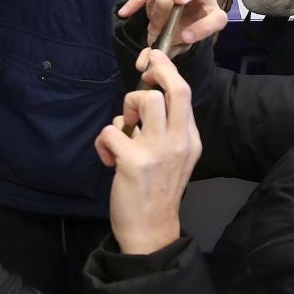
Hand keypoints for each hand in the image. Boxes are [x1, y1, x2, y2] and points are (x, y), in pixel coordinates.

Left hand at [95, 48, 201, 255]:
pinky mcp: (133, 163)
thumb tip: (147, 99)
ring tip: (123, 131)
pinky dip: (103, 141)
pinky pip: (111, 131)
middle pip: (172, 88)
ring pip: (144, 101)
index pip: (184, 92)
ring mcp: (157, 152)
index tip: (152, 62)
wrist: (152, 231)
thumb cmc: (158, 191)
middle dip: (152, 75)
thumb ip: (168, 129)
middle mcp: (178, 141)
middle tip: (138, 86)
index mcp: (190, 139)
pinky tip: (108, 158)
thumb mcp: (177, 158)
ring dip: (126, 109)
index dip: (166, 70)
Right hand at [120, 0, 224, 51]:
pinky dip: (137, 0)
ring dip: (157, 7)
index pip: (215, 19)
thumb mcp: (180, 44)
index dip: (201, 28)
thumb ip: (170, 50)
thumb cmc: (183, 31)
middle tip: (168, 10)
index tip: (184, 38)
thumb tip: (152, 57)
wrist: (180, 13)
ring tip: (152, 25)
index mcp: (214, 14)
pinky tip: (125, 13)